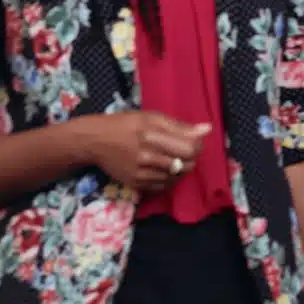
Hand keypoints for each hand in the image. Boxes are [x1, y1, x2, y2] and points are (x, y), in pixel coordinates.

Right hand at [76, 111, 208, 192]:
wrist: (95, 141)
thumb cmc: (125, 124)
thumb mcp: (152, 117)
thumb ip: (180, 126)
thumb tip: (208, 129)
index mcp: (152, 134)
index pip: (189, 148)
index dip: (198, 145)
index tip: (194, 141)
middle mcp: (146, 155)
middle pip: (185, 164)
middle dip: (191, 157)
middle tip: (184, 150)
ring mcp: (141, 172)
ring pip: (176, 177)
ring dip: (181, 168)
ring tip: (173, 157)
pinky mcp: (136, 184)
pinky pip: (163, 186)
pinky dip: (170, 178)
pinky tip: (164, 168)